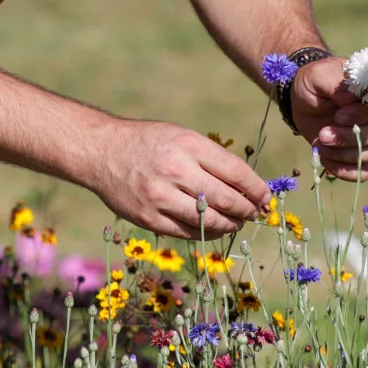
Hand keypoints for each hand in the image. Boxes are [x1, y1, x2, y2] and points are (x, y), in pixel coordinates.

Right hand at [83, 119, 272, 238]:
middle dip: (247, 209)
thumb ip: (209, 158)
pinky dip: (205, 232)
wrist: (102, 151)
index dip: (256, 188)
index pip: (235, 172)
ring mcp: (161, 196)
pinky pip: (186, 231)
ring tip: (236, 223)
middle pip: (226, 199)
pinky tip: (212, 228)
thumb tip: (245, 186)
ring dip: (229, 224)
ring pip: (209, 219)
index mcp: (189, 145)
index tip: (265, 197)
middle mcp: (176, 170)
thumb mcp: (181, 136)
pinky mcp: (149, 217)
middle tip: (255, 213)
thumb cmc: (148, 142)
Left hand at [290, 56, 367, 181]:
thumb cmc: (314, 82)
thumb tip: (351, 96)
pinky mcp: (356, 155)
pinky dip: (345, 171)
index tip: (337, 116)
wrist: (302, 98)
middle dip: (348, 139)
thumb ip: (336, 84)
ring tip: (319, 145)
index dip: (360, 117)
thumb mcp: (318, 76)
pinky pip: (363, 172)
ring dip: (343, 155)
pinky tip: (325, 161)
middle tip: (323, 135)